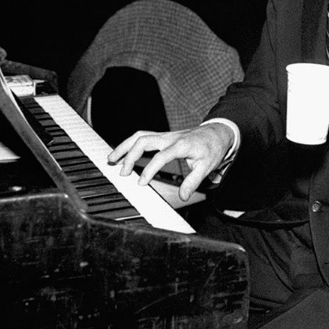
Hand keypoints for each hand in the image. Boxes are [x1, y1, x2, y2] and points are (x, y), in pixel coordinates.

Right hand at [107, 123, 234, 201]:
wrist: (216, 133)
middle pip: (143, 141)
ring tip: (111, 159)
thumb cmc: (211, 148)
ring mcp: (165, 136)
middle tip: (122, 173)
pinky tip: (123, 153)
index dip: (149, 170)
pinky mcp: (162, 136)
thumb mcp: (206, 166)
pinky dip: (130, 144)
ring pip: (140, 136)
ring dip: (124, 146)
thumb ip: (193, 182)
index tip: (140, 183)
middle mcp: (170, 138)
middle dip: (129, 156)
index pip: (160, 156)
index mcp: (180, 145)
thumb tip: (183, 196)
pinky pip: (143, 137)